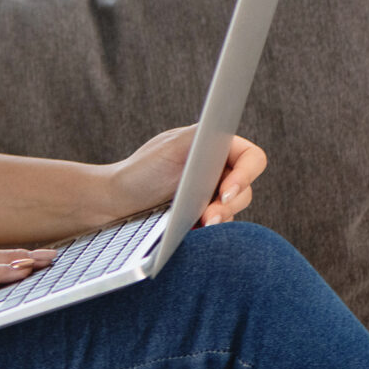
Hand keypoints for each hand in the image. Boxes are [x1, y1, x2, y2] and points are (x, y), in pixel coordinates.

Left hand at [104, 126, 266, 227]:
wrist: (117, 202)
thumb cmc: (142, 169)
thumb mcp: (172, 146)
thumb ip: (201, 137)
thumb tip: (226, 140)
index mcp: (215, 146)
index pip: (252, 158)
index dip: (247, 175)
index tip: (225, 190)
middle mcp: (218, 169)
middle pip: (246, 188)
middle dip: (230, 204)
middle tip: (210, 216)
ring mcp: (212, 194)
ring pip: (235, 209)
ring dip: (221, 218)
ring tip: (201, 224)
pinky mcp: (204, 216)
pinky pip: (221, 225)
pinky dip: (211, 229)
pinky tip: (195, 231)